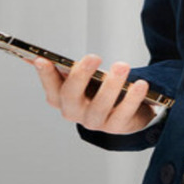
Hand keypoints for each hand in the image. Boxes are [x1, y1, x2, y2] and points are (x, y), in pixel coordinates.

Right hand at [33, 54, 154, 133]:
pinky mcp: (117, 127)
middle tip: (94, 57)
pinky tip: (141, 83)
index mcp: (62, 99)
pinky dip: (132, 98)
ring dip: (111, 85)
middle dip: (81, 75)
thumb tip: (45, 56)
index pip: (51, 87)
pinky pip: (124, 113)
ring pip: (99, 106)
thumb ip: (72, 69)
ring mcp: (95, 122)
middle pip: (71, 96)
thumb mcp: (87, 78)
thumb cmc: (101, 89)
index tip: (42, 59)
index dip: (45, 75)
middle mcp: (75, 112)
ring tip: (122, 66)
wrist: (128, 112)